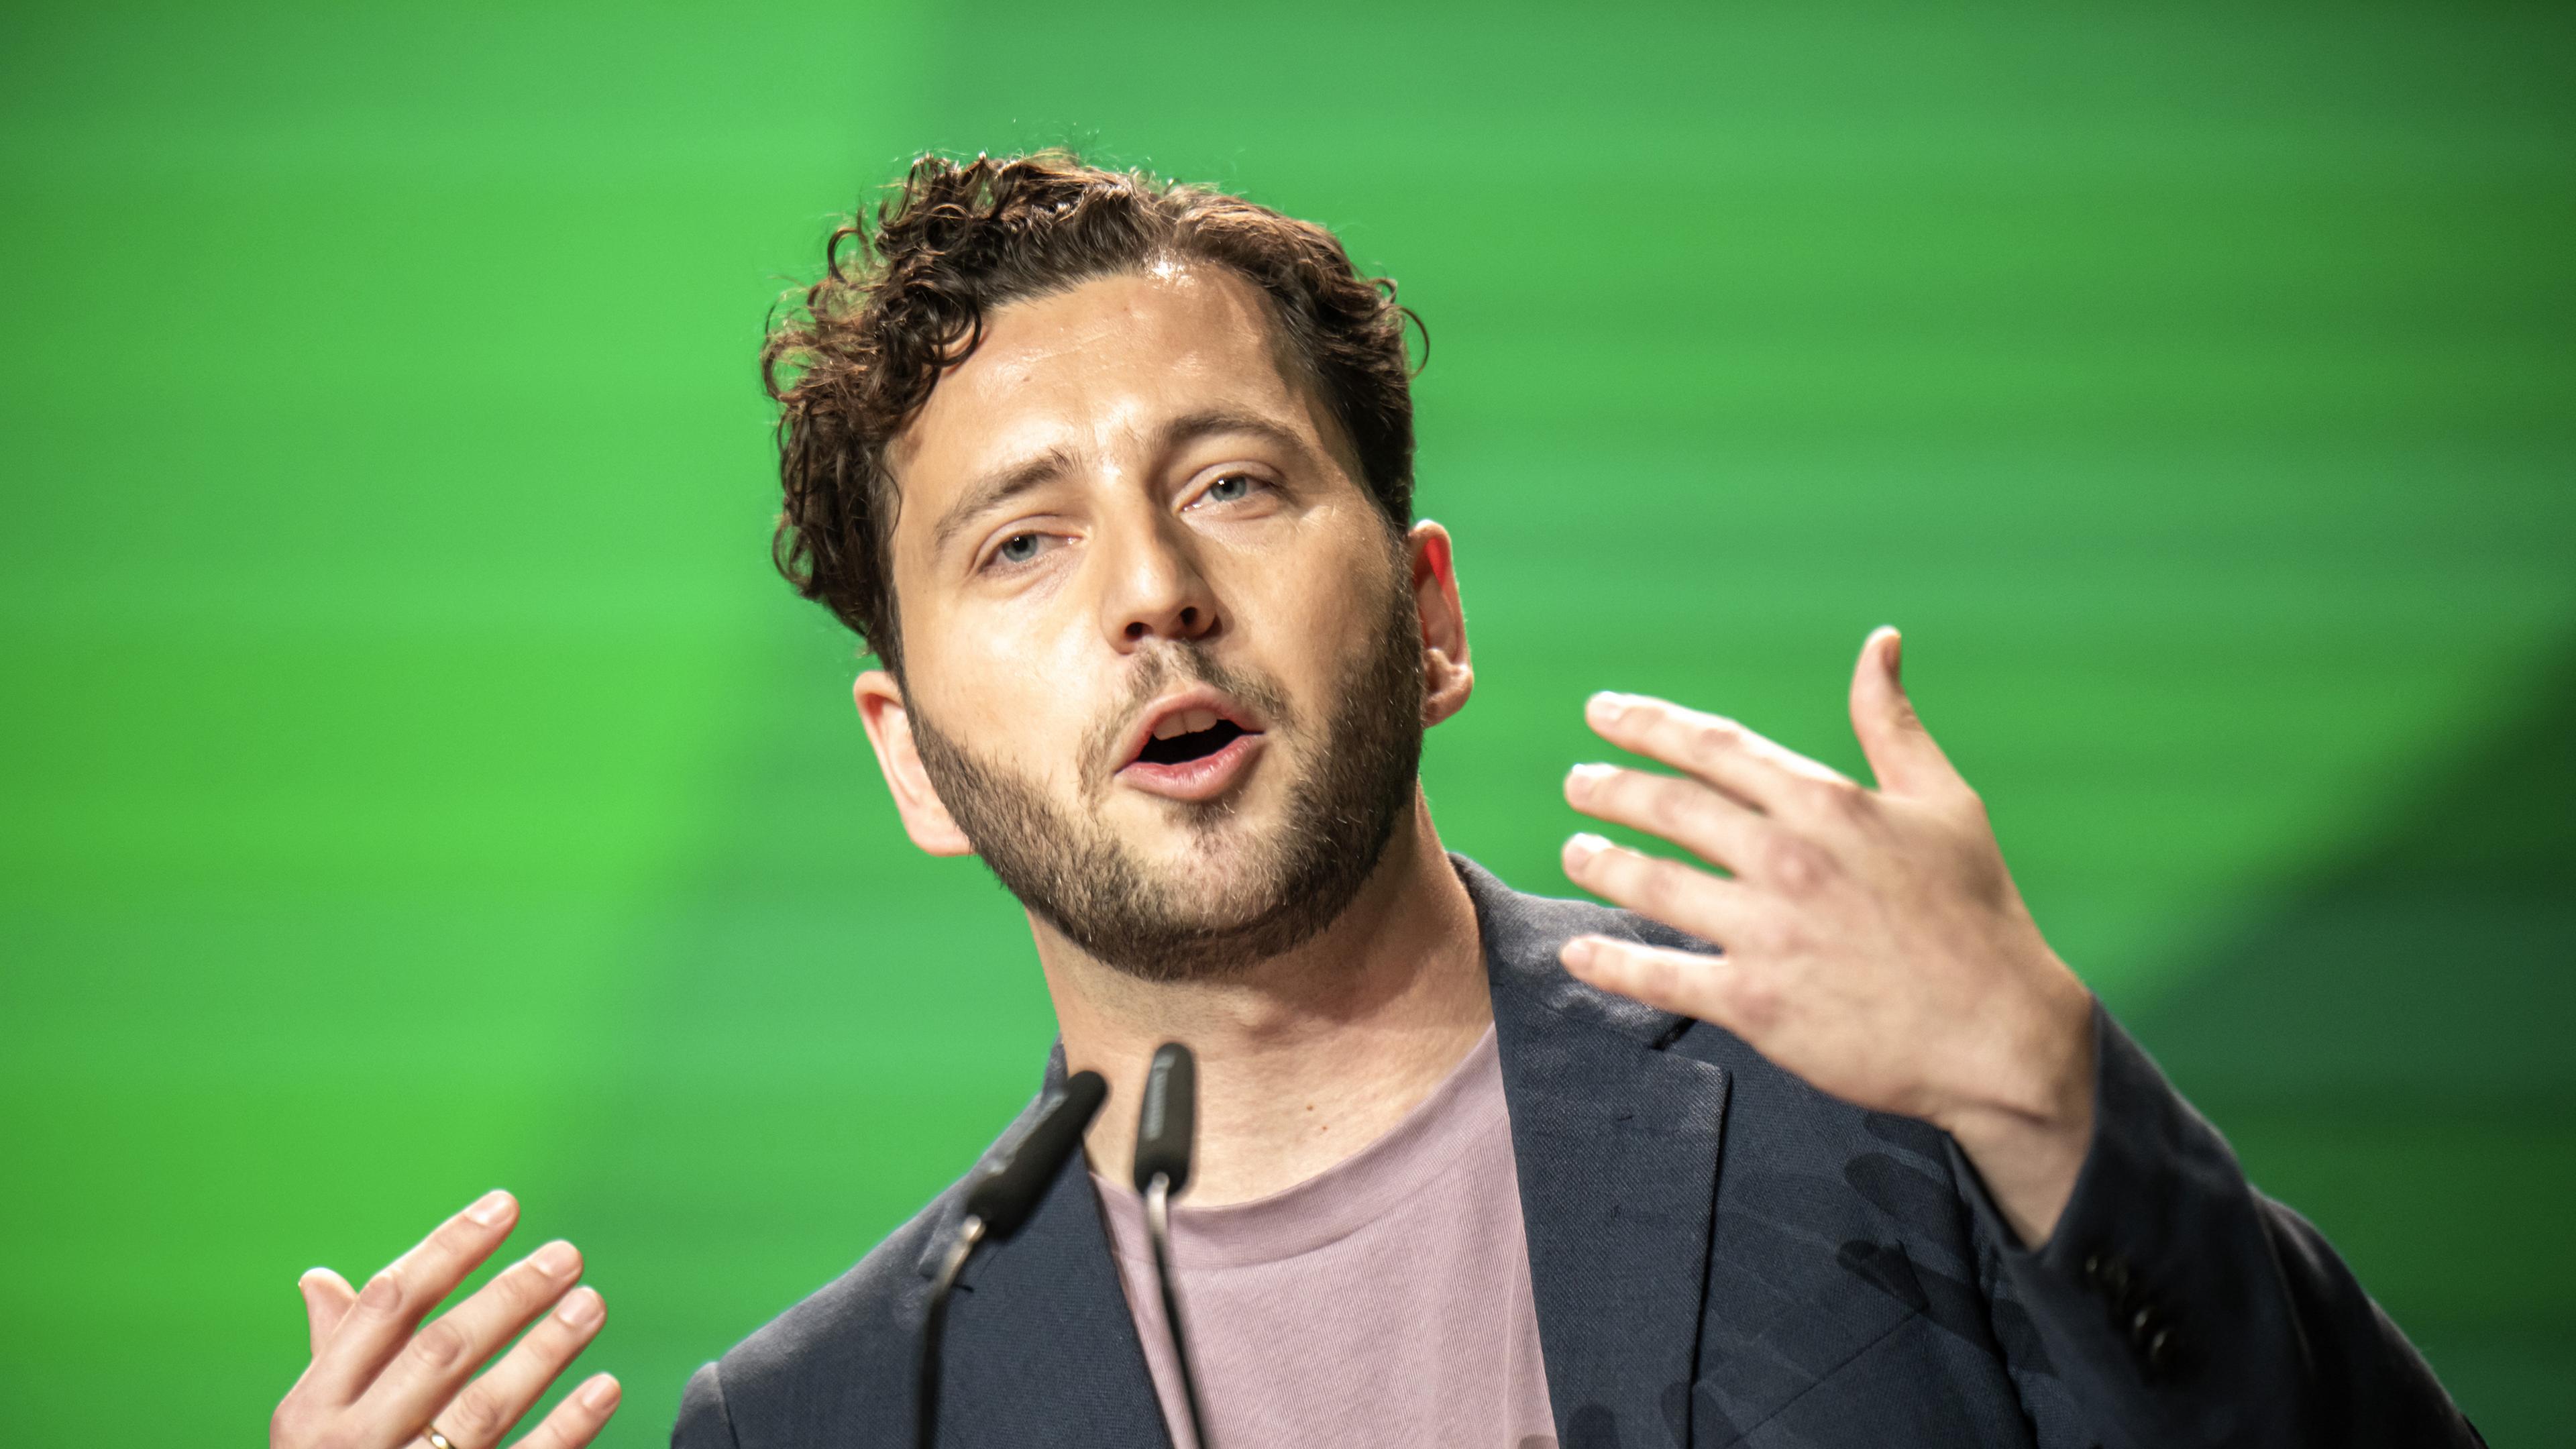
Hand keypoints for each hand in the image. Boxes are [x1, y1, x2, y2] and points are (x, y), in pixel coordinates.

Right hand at [271, 1191, 618, 1448]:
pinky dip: (566, 1428)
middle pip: (440, 1349)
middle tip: (567, 1255)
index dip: (448, 1248)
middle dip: (508, 1295)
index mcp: (312, 1409)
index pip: (387, 1306)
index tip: (505, 1205)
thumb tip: (319, 1279)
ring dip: (545, 1350)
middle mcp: (352, 1445)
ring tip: (592, 1304)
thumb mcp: (313, 1428)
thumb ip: (332, 1355)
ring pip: (483, 1406)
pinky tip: (606, 1388)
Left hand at [1557, 628, 2096, 1244]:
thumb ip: (1892, 722)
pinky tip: (1577, 953)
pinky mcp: (1757, 1003)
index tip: (1602, 712)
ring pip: (1652, 884)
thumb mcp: (1944, 801)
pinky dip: (1610, 965)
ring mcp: (1767, 932)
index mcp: (1826, 803)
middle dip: (1610, 790)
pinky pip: (1661, 977)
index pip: (1714, 747)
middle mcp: (1786, 859)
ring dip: (1601, 863)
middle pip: (1668, 808)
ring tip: (1575, 850)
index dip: (1648, 724)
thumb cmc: (1977, 913)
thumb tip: (1879, 642)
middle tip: (1577, 782)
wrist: (2001, 1033)